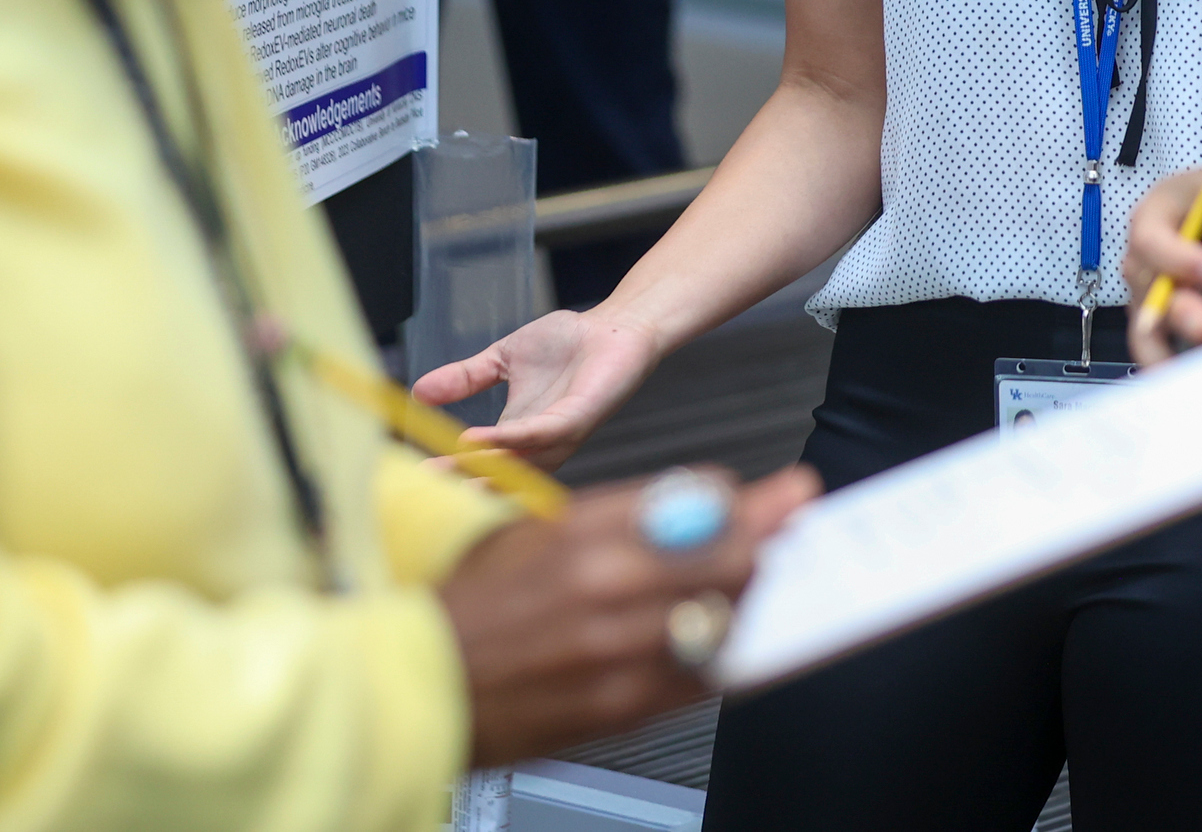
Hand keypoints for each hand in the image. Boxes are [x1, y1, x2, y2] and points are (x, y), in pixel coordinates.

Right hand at [414, 306, 662, 470]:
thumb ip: (465, 377)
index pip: (481, 461)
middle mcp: (539, 442)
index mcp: (519, 433)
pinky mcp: (579, 418)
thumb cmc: (566, 344)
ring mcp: (559, 434)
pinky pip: (542, 435)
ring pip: (519, 462)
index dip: (452, 470)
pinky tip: (480, 439)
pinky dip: (511, 440)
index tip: (414, 474)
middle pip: (498, 473)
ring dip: (482, 466)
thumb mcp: (502, 359)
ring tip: (447, 465)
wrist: (611, 326)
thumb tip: (417, 391)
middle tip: (425, 484)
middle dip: (462, 479)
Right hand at [441, 464, 816, 768]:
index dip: (752, 500)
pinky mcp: (622, 706)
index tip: (782, 495)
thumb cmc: (474, 607)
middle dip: (766, 546)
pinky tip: (715, 640)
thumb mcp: (539, 529)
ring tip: (745, 589)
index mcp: (586, 531)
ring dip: (747, 601)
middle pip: (734, 557)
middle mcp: (609, 587)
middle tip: (782, 540)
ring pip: (727, 616)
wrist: (418, 684)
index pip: (704, 500)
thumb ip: (624, 518)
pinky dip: (719, 654)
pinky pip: (703, 675)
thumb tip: (700, 504)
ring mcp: (620, 651)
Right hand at [1125, 166, 1201, 366]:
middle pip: (1144, 284)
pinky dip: (1172, 365)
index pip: (1150, 235)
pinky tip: (1193, 381)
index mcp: (1161, 208)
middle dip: (1175, 310)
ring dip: (1166, 349)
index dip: (1176, 257)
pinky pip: (1157, 345)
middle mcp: (1147, 251)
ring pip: (1145, 323)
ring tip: (1195, 370)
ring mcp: (1152, 287)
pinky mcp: (1165, 317)